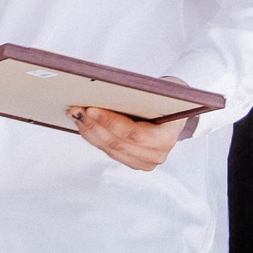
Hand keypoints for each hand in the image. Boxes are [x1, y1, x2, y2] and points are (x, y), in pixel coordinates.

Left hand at [69, 105, 198, 169]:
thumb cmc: (167, 97)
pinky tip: (84, 125)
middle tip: (76, 109)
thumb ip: (137, 94)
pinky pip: (110, 152)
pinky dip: (95, 138)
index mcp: (168, 137)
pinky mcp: (134, 162)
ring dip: (90, 132)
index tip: (91, 109)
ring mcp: (146, 161)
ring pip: (110, 150)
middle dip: (93, 125)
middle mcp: (158, 154)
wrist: (177, 109)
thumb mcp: (157, 92)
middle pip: (118, 144)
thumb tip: (100, 90)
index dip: (110, 123)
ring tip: (76, 115)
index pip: (134, 134)